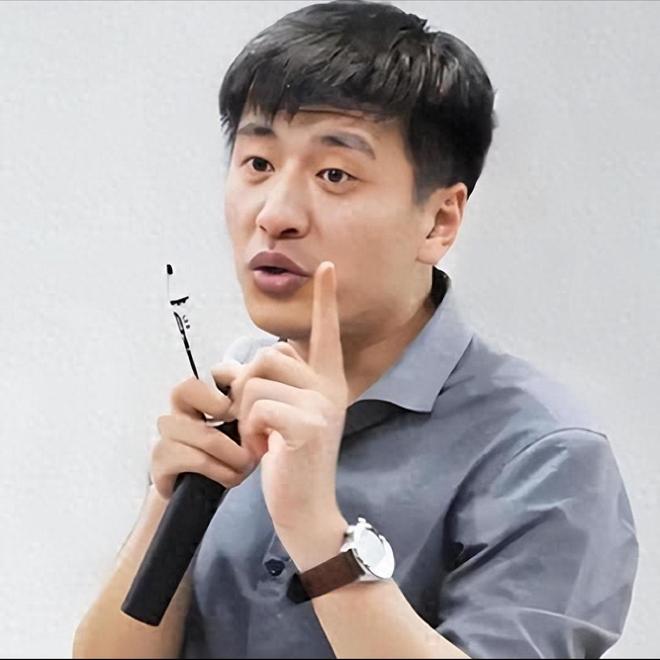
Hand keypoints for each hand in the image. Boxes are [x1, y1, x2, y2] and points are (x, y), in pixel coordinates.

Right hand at [150, 375, 255, 499]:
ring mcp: (165, 435)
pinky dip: (221, 470)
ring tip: (248, 463)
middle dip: (219, 407)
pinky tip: (232, 477)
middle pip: (185, 389)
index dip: (227, 384)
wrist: (203, 495)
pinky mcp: (161, 461)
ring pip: (203, 433)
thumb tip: (267, 384)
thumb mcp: (244, 425)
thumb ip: (250, 401)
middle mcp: (176, 410)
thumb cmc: (228, 454)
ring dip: (233, 453)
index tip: (246, 406)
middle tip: (246, 429)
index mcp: (197, 396)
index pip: (206, 371)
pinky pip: (195, 459)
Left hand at [211, 262, 348, 531]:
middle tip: (257, 423)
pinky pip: (256, 407)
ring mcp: (321, 405)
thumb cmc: (289, 461)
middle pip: (267, 355)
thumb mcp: (280, 417)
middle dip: (247, 388)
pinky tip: (262, 450)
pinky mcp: (308, 425)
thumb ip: (267, 385)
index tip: (329, 268)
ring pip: (255, 381)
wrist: (305, 508)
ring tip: (261, 439)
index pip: (325, 332)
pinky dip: (248, 431)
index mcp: (326, 382)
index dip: (325, 300)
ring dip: (244, 414)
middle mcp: (329, 387)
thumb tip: (229, 368)